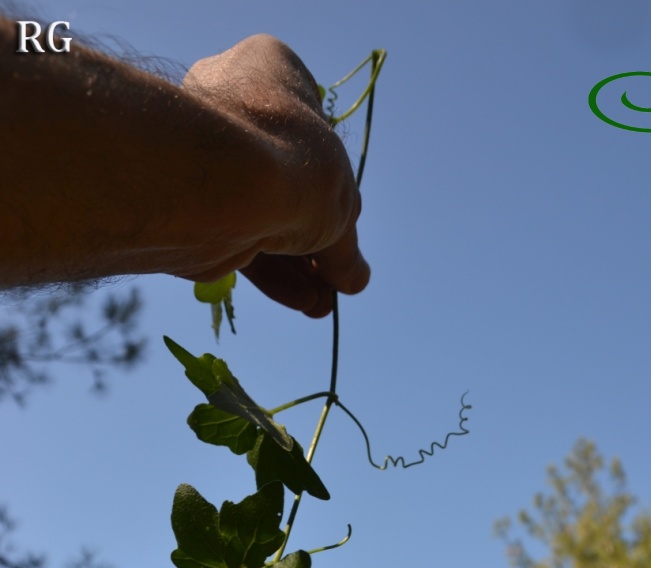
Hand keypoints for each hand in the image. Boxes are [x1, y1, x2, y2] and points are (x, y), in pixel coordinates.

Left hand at [181, 35, 369, 316]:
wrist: (218, 187)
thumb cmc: (294, 170)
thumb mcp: (341, 208)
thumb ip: (346, 247)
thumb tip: (354, 279)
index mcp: (269, 69)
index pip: (312, 130)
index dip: (334, 187)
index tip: (347, 228)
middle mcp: (232, 103)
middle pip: (289, 185)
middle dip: (316, 244)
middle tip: (335, 281)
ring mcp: (206, 154)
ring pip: (261, 217)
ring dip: (296, 268)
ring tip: (320, 306)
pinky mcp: (189, 202)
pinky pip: (237, 239)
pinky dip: (270, 274)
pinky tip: (300, 302)